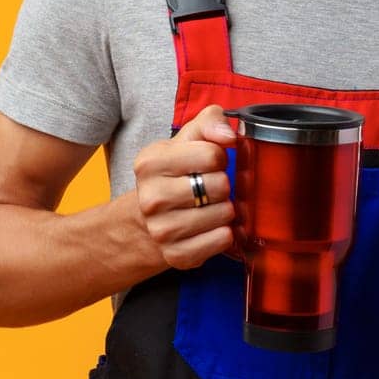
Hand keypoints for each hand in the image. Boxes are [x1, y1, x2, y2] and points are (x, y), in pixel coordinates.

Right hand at [132, 104, 236, 269]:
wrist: (149, 217)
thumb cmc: (175, 173)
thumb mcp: (187, 139)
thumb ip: (210, 122)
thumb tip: (229, 135)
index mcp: (150, 163)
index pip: (212, 155)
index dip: (220, 157)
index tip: (210, 163)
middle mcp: (151, 198)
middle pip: (220, 186)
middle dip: (224, 184)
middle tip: (212, 187)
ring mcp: (162, 231)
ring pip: (224, 214)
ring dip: (226, 209)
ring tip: (212, 206)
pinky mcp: (177, 255)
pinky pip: (222, 240)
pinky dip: (225, 232)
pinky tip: (212, 226)